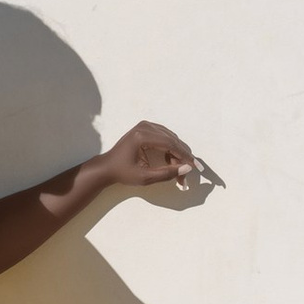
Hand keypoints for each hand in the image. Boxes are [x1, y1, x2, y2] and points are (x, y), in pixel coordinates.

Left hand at [93, 120, 213, 199]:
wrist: (108, 166)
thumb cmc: (123, 173)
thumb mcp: (145, 178)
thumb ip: (166, 173)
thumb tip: (187, 168)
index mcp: (142, 136)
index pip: (170, 143)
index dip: (184, 155)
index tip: (195, 167)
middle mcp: (144, 126)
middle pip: (171, 140)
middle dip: (181, 158)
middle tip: (186, 175)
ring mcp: (145, 125)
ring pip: (170, 139)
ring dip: (177, 154)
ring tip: (178, 172)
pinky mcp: (145, 128)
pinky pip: (164, 137)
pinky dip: (170, 150)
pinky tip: (171, 163)